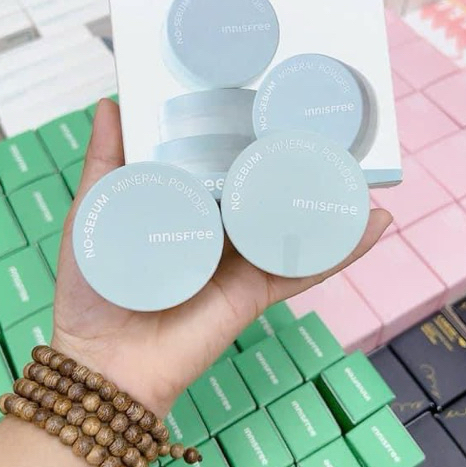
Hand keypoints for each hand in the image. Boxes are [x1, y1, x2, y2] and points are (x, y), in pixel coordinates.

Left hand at [52, 99, 392, 417]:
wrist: (104, 364)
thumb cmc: (91, 291)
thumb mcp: (92, 214)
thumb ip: (105, 162)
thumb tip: (112, 102)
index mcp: (187, 208)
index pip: (225, 165)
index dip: (249, 137)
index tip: (275, 102)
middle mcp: (221, 231)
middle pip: (268, 192)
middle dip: (299, 163)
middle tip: (331, 125)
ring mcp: (243, 262)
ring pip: (296, 225)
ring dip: (333, 200)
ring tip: (363, 166)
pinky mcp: (257, 292)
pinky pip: (306, 268)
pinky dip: (343, 249)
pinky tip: (374, 223)